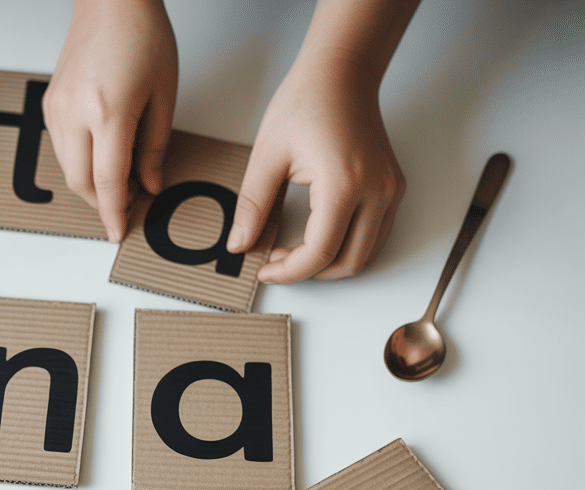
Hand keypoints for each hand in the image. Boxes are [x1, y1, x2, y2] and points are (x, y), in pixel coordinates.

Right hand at [43, 0, 177, 242]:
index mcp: (108, 111)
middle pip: (81, 183)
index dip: (115, 213)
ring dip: (90, 183)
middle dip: (102, 203)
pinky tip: (101, 156)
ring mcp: (56, 109)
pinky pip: (61, 148)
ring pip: (67, 169)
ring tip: (119, 180)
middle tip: (127, 206)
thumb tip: (150, 184)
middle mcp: (75, 113)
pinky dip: (80, 162)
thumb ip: (154, 146)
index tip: (120, 231)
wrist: (110, 0)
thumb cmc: (141, 35)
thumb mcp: (163, 94)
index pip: (108, 181)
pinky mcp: (49, 104)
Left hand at [227, 60, 404, 282]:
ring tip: (292, 251)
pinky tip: (315, 237)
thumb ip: (252, 207)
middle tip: (274, 261)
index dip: (289, 272)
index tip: (263, 270)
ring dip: (330, 263)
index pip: (319, 252)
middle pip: (349, 262)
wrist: (341, 75)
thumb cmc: (305, 104)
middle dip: (308, 272)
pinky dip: (346, 246)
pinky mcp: (392, 188)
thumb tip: (238, 245)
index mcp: (343, 184)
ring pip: (366, 254)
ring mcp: (390, 190)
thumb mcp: (267, 157)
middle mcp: (376, 191)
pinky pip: (375, 235)